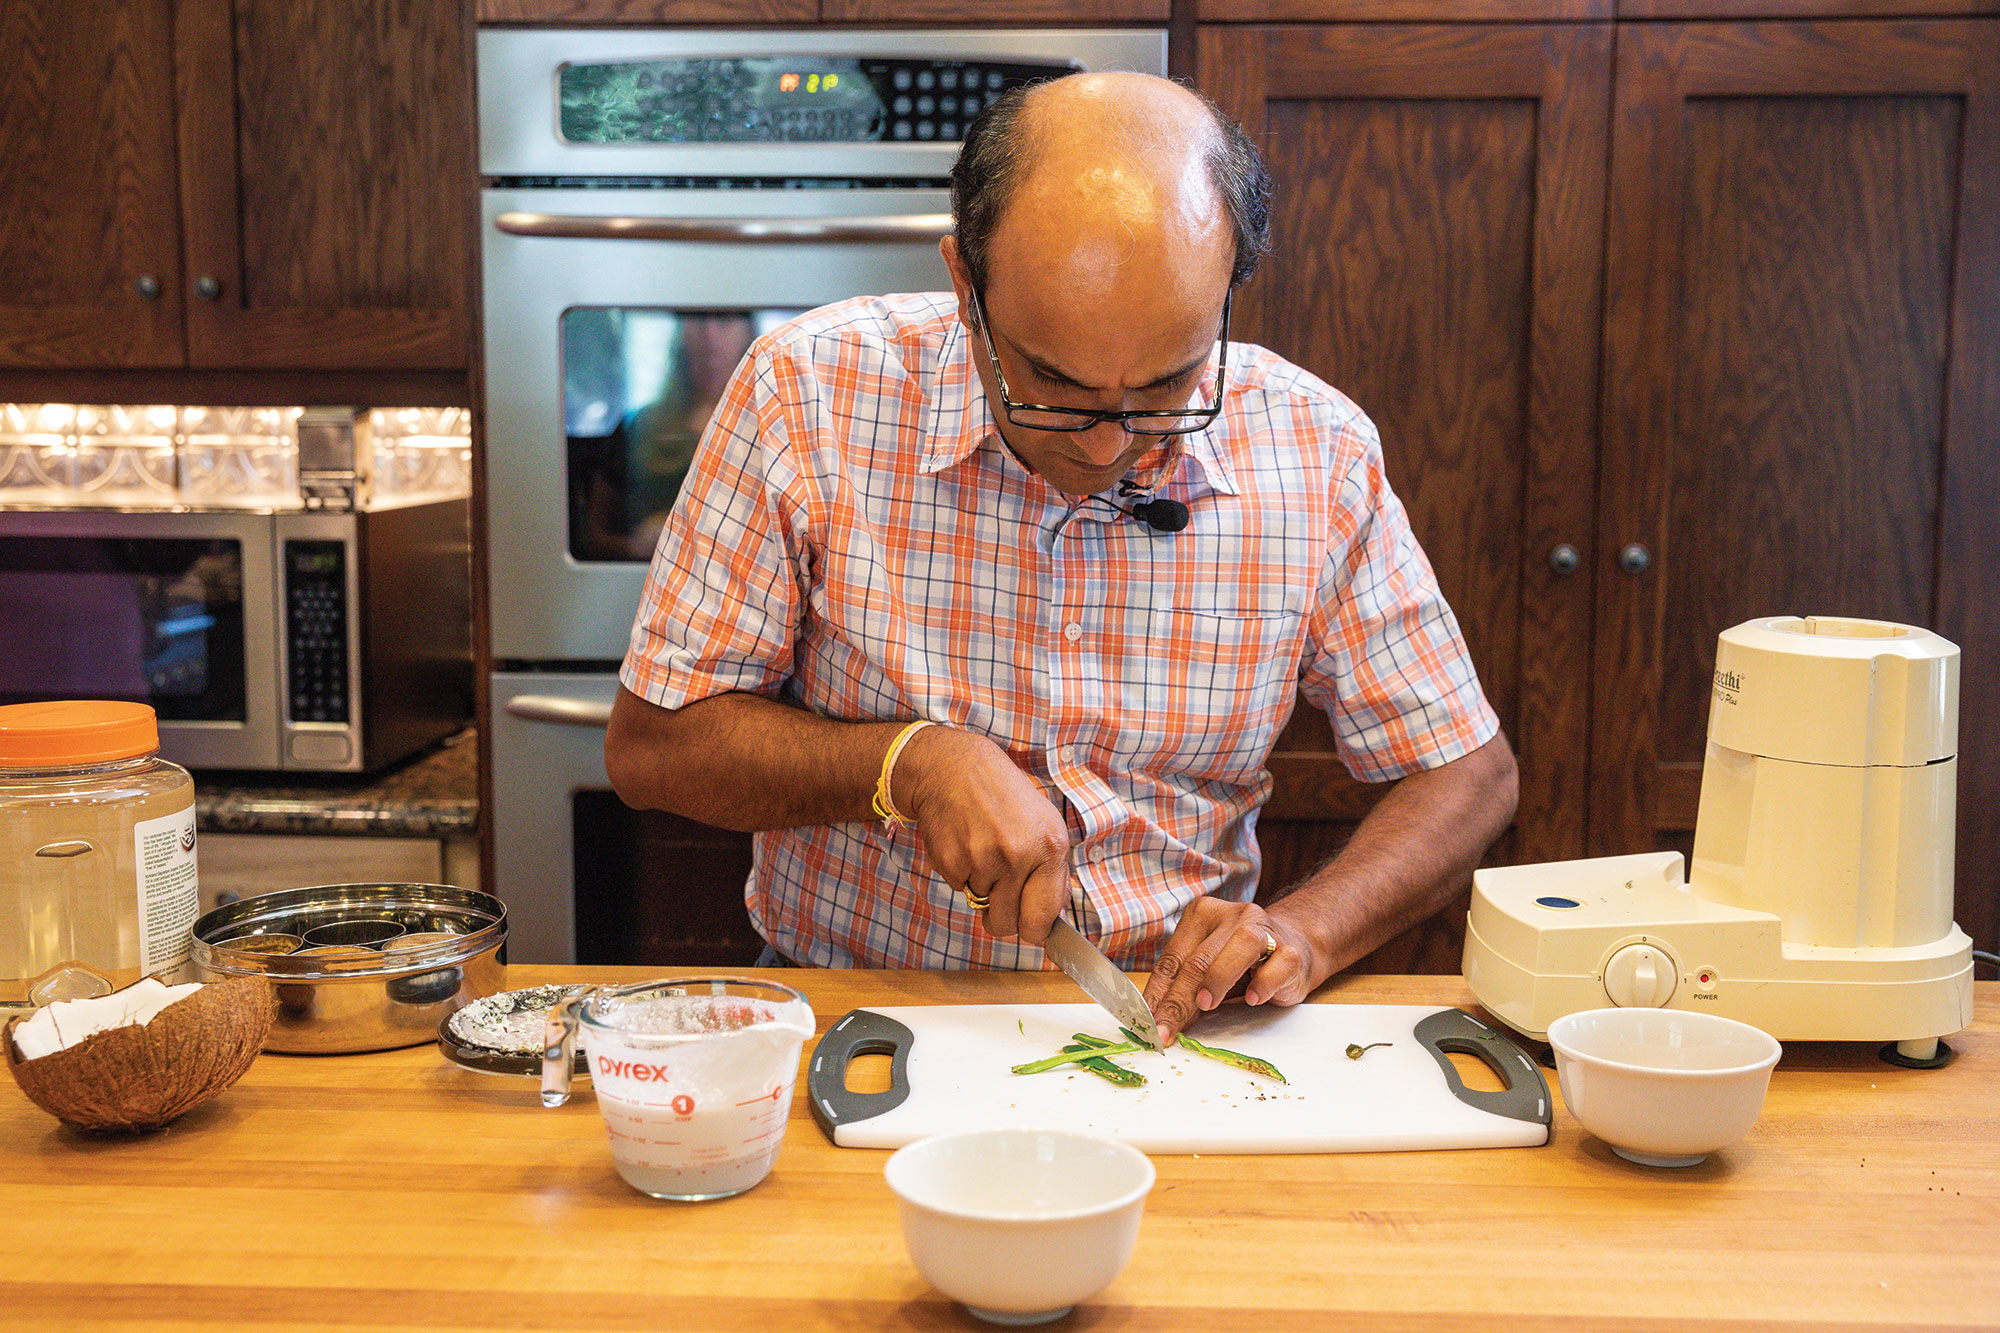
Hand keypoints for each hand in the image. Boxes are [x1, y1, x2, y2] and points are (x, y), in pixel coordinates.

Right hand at [895, 727, 1071, 943]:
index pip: (1043, 918)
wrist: (955, 769)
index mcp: (1049, 847)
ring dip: (983, 890)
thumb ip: (1053, 871)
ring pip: (982, 908)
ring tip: (984, 854)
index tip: (1030, 927)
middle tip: (1001, 895)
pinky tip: (966, 846)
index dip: (1035, 930)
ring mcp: (983, 861)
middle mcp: (1019, 855)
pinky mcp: (952, 863)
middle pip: (1009, 925)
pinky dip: (962, 876)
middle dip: (1005, 918)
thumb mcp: (1045, 823)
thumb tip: (1054, 914)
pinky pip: (960, 890)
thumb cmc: (1003, 796)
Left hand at [1142, 898, 1319, 1047]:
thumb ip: (1185, 986)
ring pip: (1240, 947)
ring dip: (1218, 979)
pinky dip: (1263, 983)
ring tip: (1205, 1006)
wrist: (1294, 946)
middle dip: (1178, 1001)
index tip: (1148, 1025)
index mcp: (1202, 915)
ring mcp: (1265, 929)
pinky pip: (1277, 964)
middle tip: (1166, 1032)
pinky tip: (1252, 999)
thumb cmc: (1241, 961)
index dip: (1157, 995)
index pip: (1172, 959)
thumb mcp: (1207, 969)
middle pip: (1199, 960)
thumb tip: (1160, 1020)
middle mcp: (1233, 915)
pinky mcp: (1292, 951)